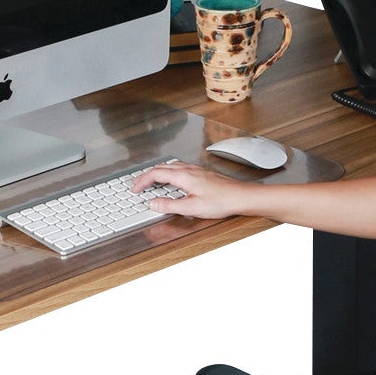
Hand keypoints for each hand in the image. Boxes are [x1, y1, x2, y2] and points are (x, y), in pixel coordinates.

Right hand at [130, 160, 254, 219]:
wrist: (241, 196)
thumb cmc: (221, 201)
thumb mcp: (192, 207)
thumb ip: (170, 205)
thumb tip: (153, 204)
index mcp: (184, 176)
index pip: (156, 174)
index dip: (142, 181)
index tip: (134, 188)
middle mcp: (188, 169)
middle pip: (161, 168)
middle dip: (146, 176)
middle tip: (137, 185)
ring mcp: (195, 170)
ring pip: (170, 166)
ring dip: (156, 173)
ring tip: (149, 181)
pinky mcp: (201, 173)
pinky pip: (178, 168)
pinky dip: (168, 172)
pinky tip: (171, 179)